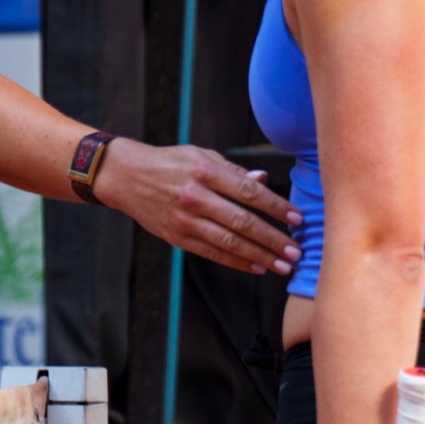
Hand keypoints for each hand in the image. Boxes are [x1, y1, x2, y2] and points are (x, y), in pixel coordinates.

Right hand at [89, 140, 303, 274]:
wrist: (127, 177)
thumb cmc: (170, 163)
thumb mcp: (201, 155)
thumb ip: (233, 170)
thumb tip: (264, 180)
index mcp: (205, 171)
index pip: (249, 191)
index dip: (275, 207)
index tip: (297, 219)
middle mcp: (195, 196)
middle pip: (242, 222)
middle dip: (273, 239)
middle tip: (297, 252)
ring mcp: (185, 220)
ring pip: (229, 242)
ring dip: (260, 256)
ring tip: (283, 266)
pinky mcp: (177, 237)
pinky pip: (212, 253)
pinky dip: (237, 262)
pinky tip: (257, 267)